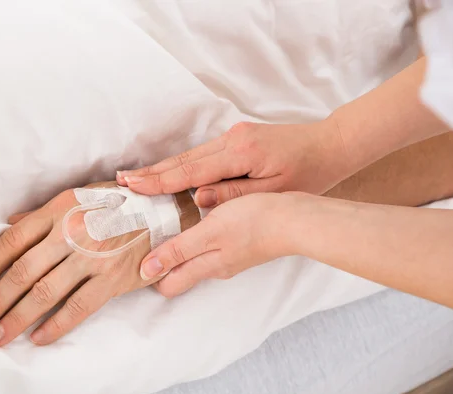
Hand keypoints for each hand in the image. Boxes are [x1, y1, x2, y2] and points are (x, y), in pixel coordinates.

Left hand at [0, 182, 199, 346]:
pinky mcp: (113, 278)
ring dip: (17, 318)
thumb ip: (44, 214)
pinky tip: (38, 338)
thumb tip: (10, 225)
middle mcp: (72, 232)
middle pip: (23, 271)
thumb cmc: (119, 204)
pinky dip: (55, 325)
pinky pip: (78, 307)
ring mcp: (93, 257)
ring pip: (46, 292)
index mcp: (60, 209)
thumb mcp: (80, 197)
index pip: (14, 239)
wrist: (166, 211)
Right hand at [116, 119, 349, 206]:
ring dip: (164, 168)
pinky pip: (203, 154)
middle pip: (184, 160)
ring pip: (191, 155)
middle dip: (152, 172)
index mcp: (241, 154)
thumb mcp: (273, 192)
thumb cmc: (307, 175)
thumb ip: (233, 194)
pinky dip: (182, 165)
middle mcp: (232, 140)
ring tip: (137, 178)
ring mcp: (233, 135)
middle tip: (122, 179)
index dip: (159, 180)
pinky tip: (167, 172)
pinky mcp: (237, 137)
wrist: (330, 146)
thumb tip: (197, 199)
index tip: (132, 184)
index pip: (191, 171)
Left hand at [139, 192, 304, 297]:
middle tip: (140, 240)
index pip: (169, 284)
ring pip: (193, 259)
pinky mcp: (240, 244)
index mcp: (207, 266)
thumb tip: (147, 271)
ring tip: (159, 228)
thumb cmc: (254, 221)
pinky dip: (194, 239)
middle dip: (159, 263)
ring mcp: (230, 256)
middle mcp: (216, 266)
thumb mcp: (210, 232)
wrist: (295, 219)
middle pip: (179, 272)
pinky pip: (209, 248)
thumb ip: (178, 251)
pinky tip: (191, 221)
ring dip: (176, 249)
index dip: (149, 274)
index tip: (131, 257)